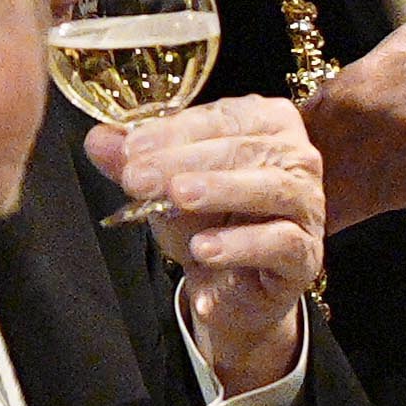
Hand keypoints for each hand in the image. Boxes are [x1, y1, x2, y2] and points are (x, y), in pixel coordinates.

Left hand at [87, 96, 322, 394]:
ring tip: (177, 198)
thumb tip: (98, 139)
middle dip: (188, 160)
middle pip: (246, 148)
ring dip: (222, 189)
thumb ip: (135, 162)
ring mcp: (307, 204)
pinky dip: (241, 244)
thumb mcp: (163, 189)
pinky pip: (281, 242)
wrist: (228, 289)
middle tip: (139, 177)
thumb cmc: (205, 222)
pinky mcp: (305, 253)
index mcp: (267, 123)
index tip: (131, 149)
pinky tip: (202, 249)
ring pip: (272, 187)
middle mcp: (297, 156)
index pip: (225, 116)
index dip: (177, 130)